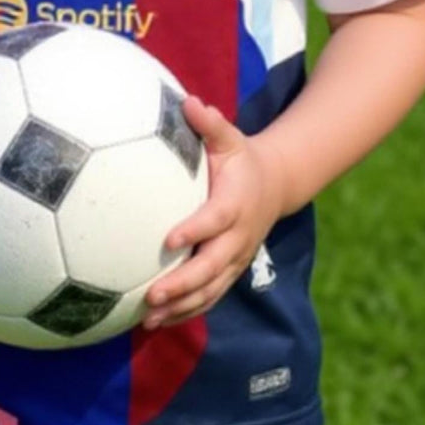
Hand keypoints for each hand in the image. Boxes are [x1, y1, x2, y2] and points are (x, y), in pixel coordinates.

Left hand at [143, 97, 285, 328]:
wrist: (275, 185)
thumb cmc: (240, 157)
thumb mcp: (230, 137)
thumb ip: (209, 123)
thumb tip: (188, 101)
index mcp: (235, 203)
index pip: (215, 220)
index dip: (195, 231)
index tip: (169, 239)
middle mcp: (237, 237)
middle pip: (211, 267)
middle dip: (183, 284)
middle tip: (152, 295)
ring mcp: (235, 258)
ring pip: (210, 290)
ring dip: (181, 307)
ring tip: (149, 318)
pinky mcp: (230, 271)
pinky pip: (209, 297)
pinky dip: (186, 312)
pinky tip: (156, 323)